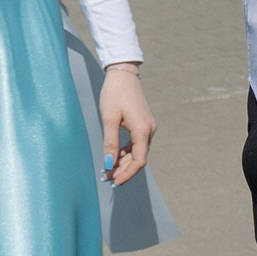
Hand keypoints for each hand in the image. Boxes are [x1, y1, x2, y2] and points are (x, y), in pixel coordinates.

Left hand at [97, 61, 155, 185]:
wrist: (123, 73)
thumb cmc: (114, 94)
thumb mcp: (109, 119)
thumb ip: (110, 143)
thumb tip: (109, 165)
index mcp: (143, 130)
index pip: (139, 161)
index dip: (127, 174)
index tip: (113, 182)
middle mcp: (149, 130)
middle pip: (139, 158)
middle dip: (124, 170)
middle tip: (107, 178)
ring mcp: (148, 127)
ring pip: (138, 152)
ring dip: (124, 163)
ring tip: (108, 170)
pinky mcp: (143, 124)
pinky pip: (137, 144)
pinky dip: (126, 153)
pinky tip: (115, 158)